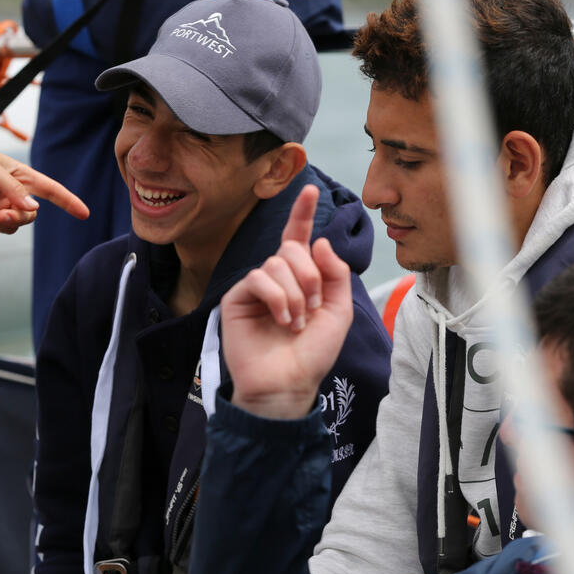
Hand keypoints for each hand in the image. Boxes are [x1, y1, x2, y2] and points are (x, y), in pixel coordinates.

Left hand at [0, 137, 89, 238]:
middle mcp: (10, 193)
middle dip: (19, 218)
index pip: (51, 191)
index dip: (69, 202)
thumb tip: (34, 210)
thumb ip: (13, 189)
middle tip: (3, 214)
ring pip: (11, 226)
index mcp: (19, 176)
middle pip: (30, 215)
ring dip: (1, 223)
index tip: (84, 213)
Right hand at [221, 185, 352, 419]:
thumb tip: (317, 241)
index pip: (299, 239)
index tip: (310, 189)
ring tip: (296, 322)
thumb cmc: (311, 354)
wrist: (288, 384)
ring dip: (295, 294)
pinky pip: (258, 278)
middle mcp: (276, 278)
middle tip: (312, 307)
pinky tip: (281, 320)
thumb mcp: (337, 312)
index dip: (303, 213)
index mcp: (300, 278)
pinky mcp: (236, 298)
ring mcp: (255, 287)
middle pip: (293, 249)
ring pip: (277, 264)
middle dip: (310, 276)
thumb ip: (335, 275)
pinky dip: (277, 298)